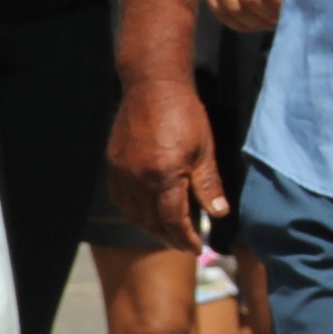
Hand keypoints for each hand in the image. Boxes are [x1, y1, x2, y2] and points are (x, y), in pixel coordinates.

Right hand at [107, 73, 225, 251]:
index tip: (197, 247)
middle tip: (184, 244)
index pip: (173, 221)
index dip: (186, 238)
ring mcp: (122, 172)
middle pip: (151, 222)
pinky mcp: (113, 164)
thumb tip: (219, 213)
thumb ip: (209, 185)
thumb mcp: (204, 150)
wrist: (152, 86)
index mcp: (164, 176)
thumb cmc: (184, 114)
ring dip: (151, 228)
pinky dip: (134, 212)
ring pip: (133, 214)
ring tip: (168, 232)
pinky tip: (146, 212)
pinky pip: (121, 199)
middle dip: (169, 238)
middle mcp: (139, 179)